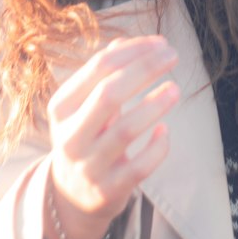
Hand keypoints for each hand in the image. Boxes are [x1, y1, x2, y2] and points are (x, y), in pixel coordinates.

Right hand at [45, 35, 179, 238]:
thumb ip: (101, 74)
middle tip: (173, 56)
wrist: (70, 196)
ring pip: (126, 130)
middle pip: (110, 93)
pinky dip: (157, 147)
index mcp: (62, 107)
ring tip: (175, 89)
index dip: (133, 51)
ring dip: (154, 105)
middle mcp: (71, 135)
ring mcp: (89, 165)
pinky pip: (139, 167)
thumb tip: (125, 42)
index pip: (99, 67)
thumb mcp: (82, 106)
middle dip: (145, 70)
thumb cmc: (85, 136)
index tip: (160, 43)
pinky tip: (164, 131)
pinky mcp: (109, 190)